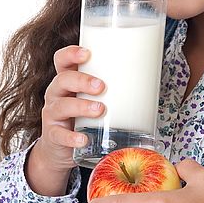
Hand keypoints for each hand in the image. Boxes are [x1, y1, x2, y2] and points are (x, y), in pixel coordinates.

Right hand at [26, 46, 104, 195]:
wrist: (61, 149)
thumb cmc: (83, 117)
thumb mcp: (94, 98)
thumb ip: (112, 87)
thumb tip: (151, 75)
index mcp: (67, 80)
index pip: (62, 60)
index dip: (71, 53)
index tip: (87, 53)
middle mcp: (57, 94)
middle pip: (63, 80)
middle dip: (82, 80)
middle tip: (102, 86)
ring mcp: (52, 114)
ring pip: (62, 106)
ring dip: (81, 106)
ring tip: (100, 109)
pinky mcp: (53, 136)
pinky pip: (60, 135)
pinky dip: (72, 137)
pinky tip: (84, 139)